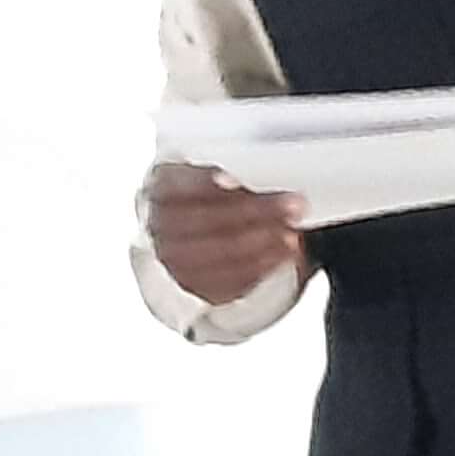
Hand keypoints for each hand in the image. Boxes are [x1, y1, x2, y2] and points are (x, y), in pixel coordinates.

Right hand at [142, 159, 306, 306]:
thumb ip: (236, 171)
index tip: (235, 180)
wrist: (200, 232)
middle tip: (293, 204)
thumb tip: (266, 173)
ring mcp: (175, 259)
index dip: (203, 183)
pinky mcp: (197, 284)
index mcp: (162, 188)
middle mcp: (160, 225)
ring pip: (219, 252)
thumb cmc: (213, 196)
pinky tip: (285, 251)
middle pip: (206, 220)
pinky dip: (263, 265)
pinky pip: (230, 279)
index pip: (177, 185)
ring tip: (293, 231)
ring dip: (263, 241)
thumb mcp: (217, 172)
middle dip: (255, 211)